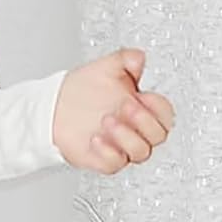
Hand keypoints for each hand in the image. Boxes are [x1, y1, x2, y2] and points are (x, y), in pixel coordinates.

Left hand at [52, 48, 171, 172]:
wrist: (56, 105)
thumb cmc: (84, 88)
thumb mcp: (106, 67)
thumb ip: (126, 60)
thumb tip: (139, 57)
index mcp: (142, 107)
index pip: (165, 113)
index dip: (158, 106)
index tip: (143, 96)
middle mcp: (135, 129)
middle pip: (158, 135)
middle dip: (144, 120)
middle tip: (126, 106)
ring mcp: (122, 145)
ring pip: (141, 152)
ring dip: (126, 136)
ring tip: (107, 120)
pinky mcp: (105, 159)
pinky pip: (115, 164)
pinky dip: (108, 152)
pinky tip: (96, 138)